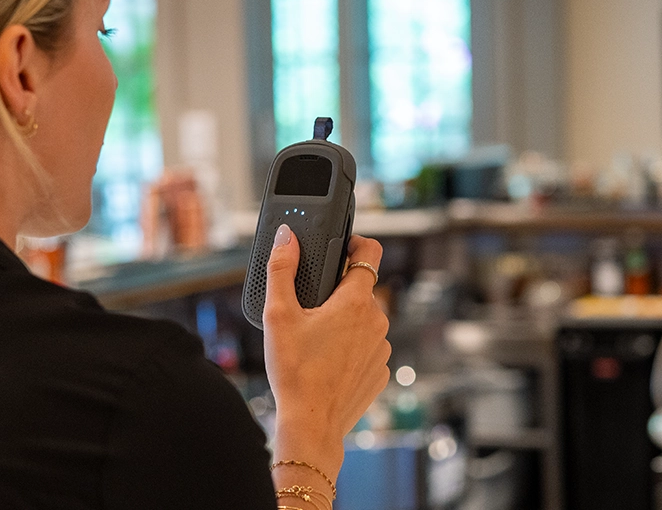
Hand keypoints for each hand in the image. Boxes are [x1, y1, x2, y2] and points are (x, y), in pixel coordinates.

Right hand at [263, 224, 390, 478]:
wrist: (312, 424)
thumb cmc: (294, 371)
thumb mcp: (279, 315)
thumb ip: (281, 269)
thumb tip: (286, 236)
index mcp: (356, 301)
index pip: (370, 251)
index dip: (355, 242)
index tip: (340, 247)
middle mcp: (378, 321)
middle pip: (362, 290)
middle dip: (339, 292)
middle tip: (310, 307)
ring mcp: (382, 348)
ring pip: (365, 320)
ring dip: (346, 321)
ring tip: (316, 339)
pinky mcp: (380, 371)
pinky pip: (367, 348)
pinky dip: (351, 348)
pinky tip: (327, 361)